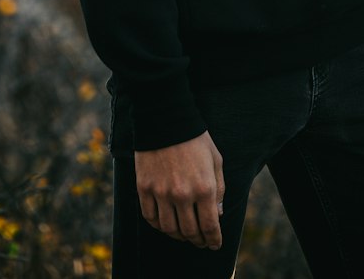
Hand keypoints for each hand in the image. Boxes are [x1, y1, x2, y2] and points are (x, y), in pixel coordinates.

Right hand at [134, 131, 224, 249]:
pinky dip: (159, 225)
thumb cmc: (195, 138)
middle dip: (198, 240)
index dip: (214, 239)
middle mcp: (183, 194)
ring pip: (169, 229)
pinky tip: (165, 223)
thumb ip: (219, 188)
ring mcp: (161, 193)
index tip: (215, 245)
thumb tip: (218, 213)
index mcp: (204, 187)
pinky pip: (150, 218)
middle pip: (190, 231)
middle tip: (201, 241)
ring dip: (178, 236)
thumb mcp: (216, 159)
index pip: (210, 225)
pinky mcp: (144, 188)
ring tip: (184, 234)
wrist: (166, 119)